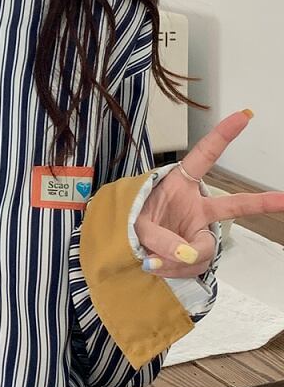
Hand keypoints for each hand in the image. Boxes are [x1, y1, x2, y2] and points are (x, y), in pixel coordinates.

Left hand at [134, 109, 283, 277]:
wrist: (125, 244)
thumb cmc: (132, 221)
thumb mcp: (138, 224)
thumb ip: (160, 238)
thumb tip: (187, 255)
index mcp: (180, 185)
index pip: (204, 157)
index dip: (223, 136)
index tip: (244, 115)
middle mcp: (195, 207)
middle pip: (232, 204)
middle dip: (261, 202)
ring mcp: (197, 231)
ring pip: (201, 249)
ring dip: (175, 259)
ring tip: (150, 258)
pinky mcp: (196, 254)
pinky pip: (193, 266)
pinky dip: (172, 270)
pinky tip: (156, 266)